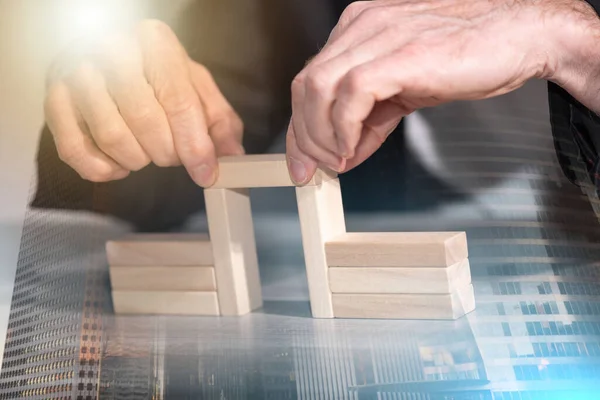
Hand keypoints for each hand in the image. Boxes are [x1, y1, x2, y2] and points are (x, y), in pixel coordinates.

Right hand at [44, 19, 242, 186]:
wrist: (105, 52)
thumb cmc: (154, 70)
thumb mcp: (194, 84)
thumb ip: (218, 119)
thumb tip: (232, 155)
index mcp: (154, 41)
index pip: (178, 100)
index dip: (195, 145)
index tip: (205, 172)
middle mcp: (110, 50)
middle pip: (145, 121)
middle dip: (166, 152)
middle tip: (172, 154)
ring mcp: (76, 73)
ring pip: (111, 137)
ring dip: (137, 160)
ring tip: (146, 152)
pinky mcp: (53, 99)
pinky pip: (74, 151)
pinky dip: (103, 169)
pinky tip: (119, 162)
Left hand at [286, 0, 568, 183]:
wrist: (521, 36)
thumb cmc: (470, 54)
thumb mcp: (406, 87)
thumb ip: (371, 114)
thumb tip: (345, 148)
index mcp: (360, 28)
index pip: (310, 79)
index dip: (301, 125)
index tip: (304, 158)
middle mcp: (362, 26)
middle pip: (304, 85)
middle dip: (303, 136)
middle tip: (313, 169)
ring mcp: (378, 37)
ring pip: (316, 90)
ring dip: (320, 136)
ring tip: (338, 161)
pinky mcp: (399, 56)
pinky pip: (349, 97)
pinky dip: (343, 130)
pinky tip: (353, 149)